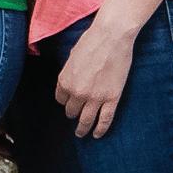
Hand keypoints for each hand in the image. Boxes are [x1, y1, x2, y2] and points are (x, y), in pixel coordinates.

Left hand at [52, 19, 136, 138]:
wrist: (111, 37)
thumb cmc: (92, 41)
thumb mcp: (72, 57)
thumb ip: (70, 73)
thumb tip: (73, 80)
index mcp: (64, 81)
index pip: (61, 99)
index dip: (66, 101)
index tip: (70, 102)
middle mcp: (77, 93)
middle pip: (71, 111)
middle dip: (73, 113)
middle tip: (76, 115)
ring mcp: (94, 98)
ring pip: (85, 120)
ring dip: (82, 128)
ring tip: (82, 133)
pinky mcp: (111, 99)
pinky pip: (104, 120)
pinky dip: (100, 130)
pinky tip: (97, 135)